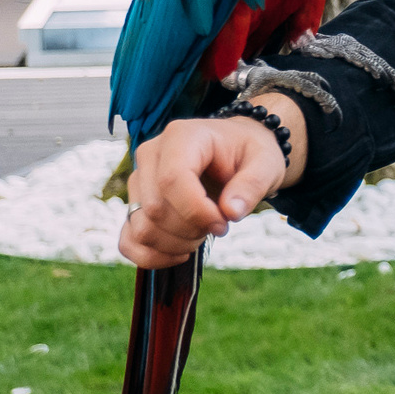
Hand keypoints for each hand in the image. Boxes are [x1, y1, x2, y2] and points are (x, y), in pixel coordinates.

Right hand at [117, 97, 305, 268]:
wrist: (237, 152)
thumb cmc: (250, 154)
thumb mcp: (266, 163)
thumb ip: (252, 186)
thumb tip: (230, 212)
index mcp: (180, 137)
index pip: (172, 179)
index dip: (196, 211)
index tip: (224, 224)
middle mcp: (151, 155)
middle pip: (155, 209)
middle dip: (191, 230)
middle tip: (220, 225)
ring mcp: (138, 180)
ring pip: (141, 228)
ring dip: (176, 244)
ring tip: (203, 233)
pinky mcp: (136, 204)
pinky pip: (128, 240)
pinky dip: (152, 256)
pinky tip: (181, 253)